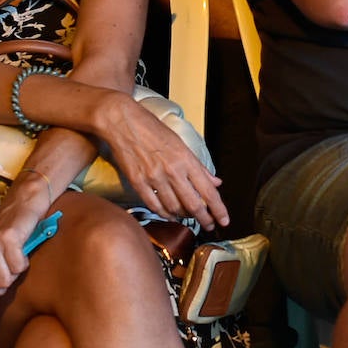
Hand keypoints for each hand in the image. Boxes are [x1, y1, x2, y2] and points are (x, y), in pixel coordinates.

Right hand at [103, 98, 228, 230]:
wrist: (123, 122)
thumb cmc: (153, 129)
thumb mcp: (181, 143)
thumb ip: (198, 166)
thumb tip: (215, 181)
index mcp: (186, 159)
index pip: (208, 190)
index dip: (218, 209)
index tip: (224, 220)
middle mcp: (172, 171)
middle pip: (193, 204)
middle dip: (204, 219)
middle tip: (209, 225)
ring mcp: (154, 178)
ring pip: (174, 208)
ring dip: (184, 216)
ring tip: (188, 217)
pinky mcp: (138, 183)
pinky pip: (154, 205)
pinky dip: (164, 213)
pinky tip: (169, 215)